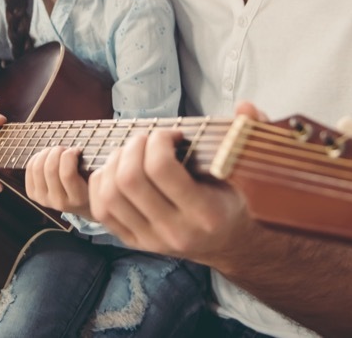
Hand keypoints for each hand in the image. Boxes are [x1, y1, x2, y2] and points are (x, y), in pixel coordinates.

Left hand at [25, 146, 92, 219]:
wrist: (81, 205)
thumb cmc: (91, 187)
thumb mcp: (97, 181)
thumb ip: (93, 167)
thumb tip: (80, 148)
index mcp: (78, 199)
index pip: (67, 174)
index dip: (70, 155)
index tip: (76, 150)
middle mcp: (59, 202)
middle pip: (50, 169)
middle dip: (57, 151)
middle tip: (65, 148)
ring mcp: (44, 199)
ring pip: (37, 168)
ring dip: (46, 153)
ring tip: (56, 151)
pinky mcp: (33, 195)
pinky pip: (29, 170)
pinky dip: (37, 157)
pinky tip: (47, 156)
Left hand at [87, 103, 263, 263]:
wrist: (230, 244)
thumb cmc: (236, 197)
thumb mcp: (250, 168)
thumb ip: (250, 134)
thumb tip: (246, 108)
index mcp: (206, 214)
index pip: (161, 169)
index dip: (159, 140)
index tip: (172, 134)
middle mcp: (175, 231)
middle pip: (130, 180)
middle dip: (134, 146)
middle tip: (149, 138)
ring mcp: (151, 240)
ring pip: (110, 195)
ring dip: (116, 162)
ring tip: (133, 151)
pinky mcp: (134, 241)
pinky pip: (102, 209)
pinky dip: (102, 182)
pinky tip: (119, 168)